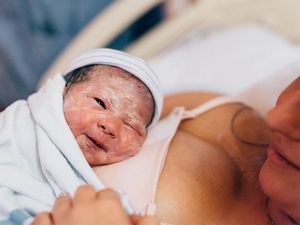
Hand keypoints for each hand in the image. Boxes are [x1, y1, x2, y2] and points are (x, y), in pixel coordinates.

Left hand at [32, 185, 158, 224]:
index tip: (109, 213)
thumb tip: (144, 216)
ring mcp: (62, 217)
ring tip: (72, 220)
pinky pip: (41, 217)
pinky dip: (47, 221)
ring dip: (66, 208)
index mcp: (109, 206)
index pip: (108, 192)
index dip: (109, 203)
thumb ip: (146, 223)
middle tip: (91, 215)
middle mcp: (84, 206)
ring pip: (61, 200)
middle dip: (88, 201)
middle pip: (84, 190)